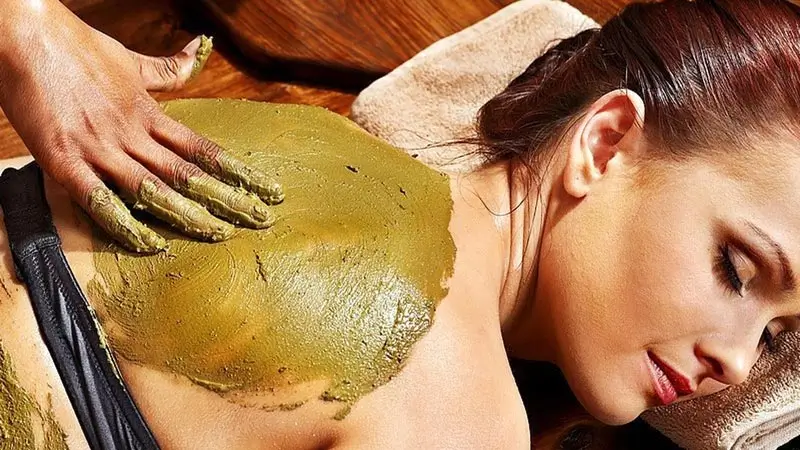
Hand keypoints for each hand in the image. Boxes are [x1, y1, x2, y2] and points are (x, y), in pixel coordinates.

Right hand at [0, 0, 283, 252]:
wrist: (23, 33)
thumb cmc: (76, 46)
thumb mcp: (131, 60)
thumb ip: (169, 68)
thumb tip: (203, 47)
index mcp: (149, 114)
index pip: (205, 150)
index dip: (240, 173)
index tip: (269, 191)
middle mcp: (132, 133)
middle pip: (189, 174)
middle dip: (229, 199)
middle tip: (262, 220)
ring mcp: (100, 148)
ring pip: (154, 188)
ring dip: (189, 214)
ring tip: (221, 234)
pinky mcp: (64, 160)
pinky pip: (99, 200)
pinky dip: (124, 224)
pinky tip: (150, 244)